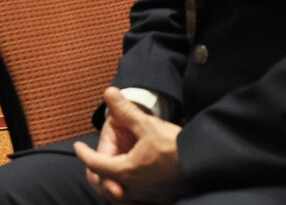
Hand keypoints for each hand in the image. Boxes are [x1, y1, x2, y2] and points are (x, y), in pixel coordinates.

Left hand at [74, 88, 186, 202]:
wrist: (207, 165)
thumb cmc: (177, 147)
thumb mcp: (148, 125)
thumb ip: (126, 111)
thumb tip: (109, 92)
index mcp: (126, 170)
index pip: (95, 164)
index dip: (84, 153)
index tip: (78, 146)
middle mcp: (134, 188)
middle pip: (103, 185)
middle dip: (95, 173)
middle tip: (92, 159)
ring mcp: (147, 197)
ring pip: (119, 197)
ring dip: (110, 184)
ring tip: (109, 170)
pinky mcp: (159, 199)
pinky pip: (135, 199)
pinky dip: (126, 191)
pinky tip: (130, 181)